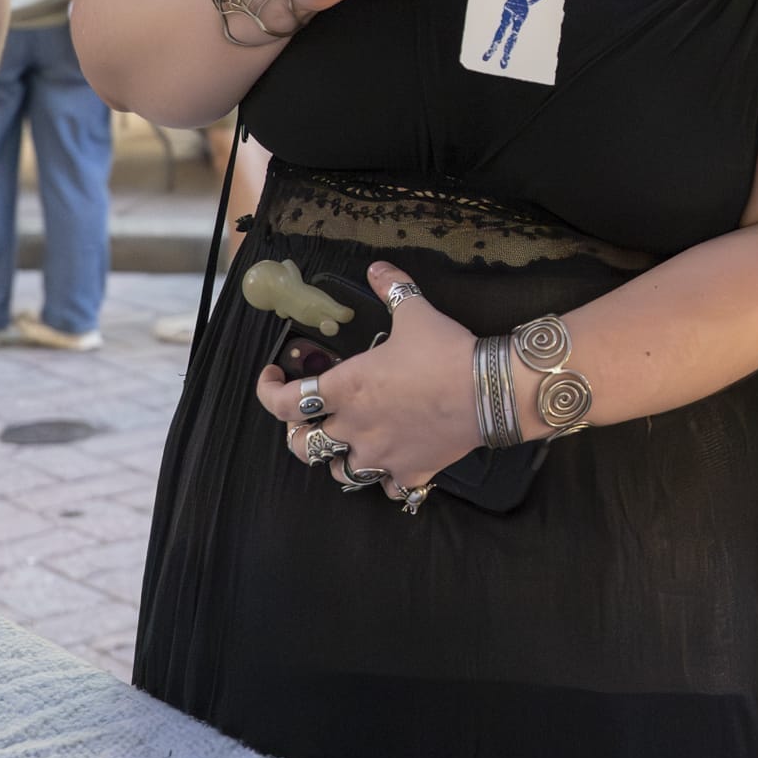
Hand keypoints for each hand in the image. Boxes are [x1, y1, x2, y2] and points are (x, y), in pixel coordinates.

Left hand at [255, 260, 480, 494]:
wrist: (490, 389)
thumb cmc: (446, 353)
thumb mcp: (415, 312)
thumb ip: (392, 287)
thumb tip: (379, 268)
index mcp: (345, 389)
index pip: (284, 403)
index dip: (267, 392)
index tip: (271, 379)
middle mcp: (355, 428)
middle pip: (303, 446)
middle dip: (298, 435)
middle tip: (305, 421)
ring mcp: (381, 455)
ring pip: (340, 472)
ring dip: (339, 458)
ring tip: (347, 446)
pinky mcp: (411, 471)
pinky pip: (389, 488)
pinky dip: (387, 480)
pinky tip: (393, 467)